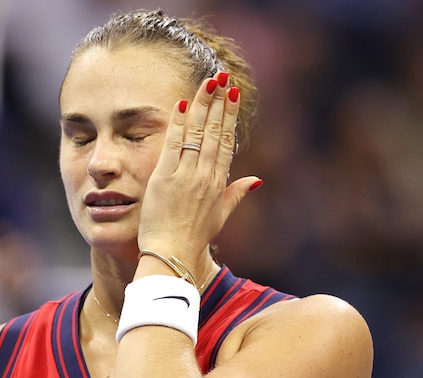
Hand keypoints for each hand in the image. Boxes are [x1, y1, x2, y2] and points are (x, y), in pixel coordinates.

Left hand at [138, 71, 261, 261]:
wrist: (172, 254)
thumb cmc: (193, 238)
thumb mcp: (221, 216)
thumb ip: (237, 194)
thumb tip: (257, 180)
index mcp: (219, 183)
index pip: (226, 142)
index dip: (230, 116)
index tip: (232, 95)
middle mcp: (205, 176)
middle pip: (215, 131)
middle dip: (219, 102)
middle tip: (222, 78)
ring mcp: (186, 176)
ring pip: (197, 133)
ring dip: (202, 105)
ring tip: (207, 82)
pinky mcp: (165, 178)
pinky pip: (174, 144)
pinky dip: (178, 124)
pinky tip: (182, 104)